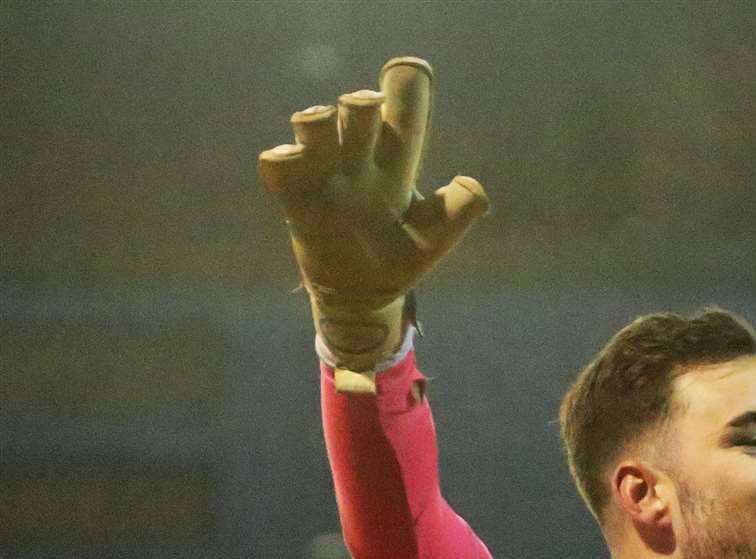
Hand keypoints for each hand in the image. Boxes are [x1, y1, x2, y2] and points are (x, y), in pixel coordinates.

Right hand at [258, 57, 488, 392]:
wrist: (363, 292)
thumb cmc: (400, 256)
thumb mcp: (435, 237)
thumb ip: (459, 211)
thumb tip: (473, 185)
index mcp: (395, 164)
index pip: (403, 121)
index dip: (408, 92)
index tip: (412, 68)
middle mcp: (358, 162)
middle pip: (357, 119)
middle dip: (361, 105)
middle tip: (368, 102)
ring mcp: (325, 179)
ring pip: (316, 134)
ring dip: (318, 123)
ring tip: (320, 119)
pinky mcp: (297, 204)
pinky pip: (280, 172)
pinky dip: (282, 159)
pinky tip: (290, 155)